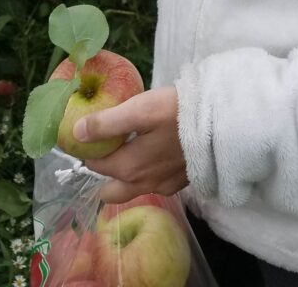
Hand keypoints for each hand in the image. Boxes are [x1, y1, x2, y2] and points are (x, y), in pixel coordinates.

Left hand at [73, 85, 188, 202]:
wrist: (221, 122)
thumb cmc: (178, 112)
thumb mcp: (140, 109)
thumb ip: (106, 123)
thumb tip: (76, 133)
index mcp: (128, 168)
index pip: (95, 164)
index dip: (88, 150)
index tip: (88, 133)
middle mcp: (143, 184)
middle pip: (111, 190)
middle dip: (104, 172)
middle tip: (109, 145)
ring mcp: (165, 185)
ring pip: (134, 188)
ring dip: (127, 174)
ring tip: (131, 148)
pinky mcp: (182, 181)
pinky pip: (156, 183)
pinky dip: (149, 172)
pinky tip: (156, 153)